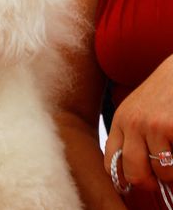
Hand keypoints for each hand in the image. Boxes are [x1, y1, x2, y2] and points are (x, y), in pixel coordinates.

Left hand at [104, 55, 172, 191]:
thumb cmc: (164, 92)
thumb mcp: (138, 110)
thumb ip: (131, 135)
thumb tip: (129, 171)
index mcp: (120, 121)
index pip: (111, 163)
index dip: (126, 179)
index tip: (140, 182)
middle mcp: (133, 124)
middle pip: (134, 174)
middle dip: (151, 183)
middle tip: (162, 179)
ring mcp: (154, 126)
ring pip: (163, 172)